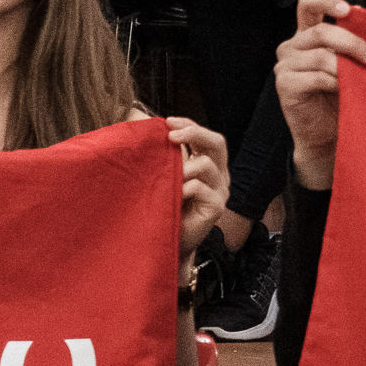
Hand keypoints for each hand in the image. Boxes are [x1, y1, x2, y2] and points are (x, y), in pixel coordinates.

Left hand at [166, 117, 230, 263]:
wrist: (165, 243)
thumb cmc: (162, 209)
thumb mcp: (163, 177)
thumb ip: (164, 157)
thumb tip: (145, 128)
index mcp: (208, 164)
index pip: (205, 137)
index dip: (189, 124)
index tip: (167, 122)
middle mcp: (218, 175)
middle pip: (217, 143)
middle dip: (195, 133)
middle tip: (172, 136)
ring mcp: (220, 191)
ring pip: (207, 164)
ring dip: (182, 167)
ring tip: (166, 178)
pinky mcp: (216, 207)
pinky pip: (200, 187)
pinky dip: (182, 187)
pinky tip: (172, 195)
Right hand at [275, 0, 365, 191]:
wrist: (329, 133)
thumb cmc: (342, 95)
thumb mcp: (350, 63)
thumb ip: (352, 42)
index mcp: (308, 35)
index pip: (307, 4)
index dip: (327, 1)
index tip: (348, 10)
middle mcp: (292, 46)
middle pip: (319, 31)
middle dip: (351, 41)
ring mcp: (286, 65)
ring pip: (320, 55)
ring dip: (346, 65)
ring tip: (363, 75)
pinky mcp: (285, 85)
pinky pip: (315, 76)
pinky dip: (335, 81)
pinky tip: (344, 89)